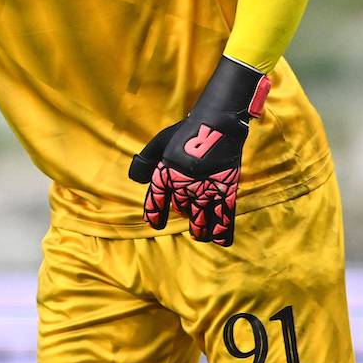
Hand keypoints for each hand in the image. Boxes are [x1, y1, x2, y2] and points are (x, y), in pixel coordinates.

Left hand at [128, 56, 270, 246]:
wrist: (217, 123)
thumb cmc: (187, 131)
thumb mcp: (161, 142)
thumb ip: (146, 161)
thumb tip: (136, 178)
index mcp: (166, 175)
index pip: (155, 202)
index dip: (154, 214)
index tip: (155, 222)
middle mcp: (184, 187)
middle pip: (181, 210)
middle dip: (183, 212)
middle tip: (189, 209)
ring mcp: (205, 191)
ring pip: (200, 221)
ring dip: (199, 229)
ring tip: (200, 232)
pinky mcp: (226, 192)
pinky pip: (223, 219)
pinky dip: (221, 232)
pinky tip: (218, 238)